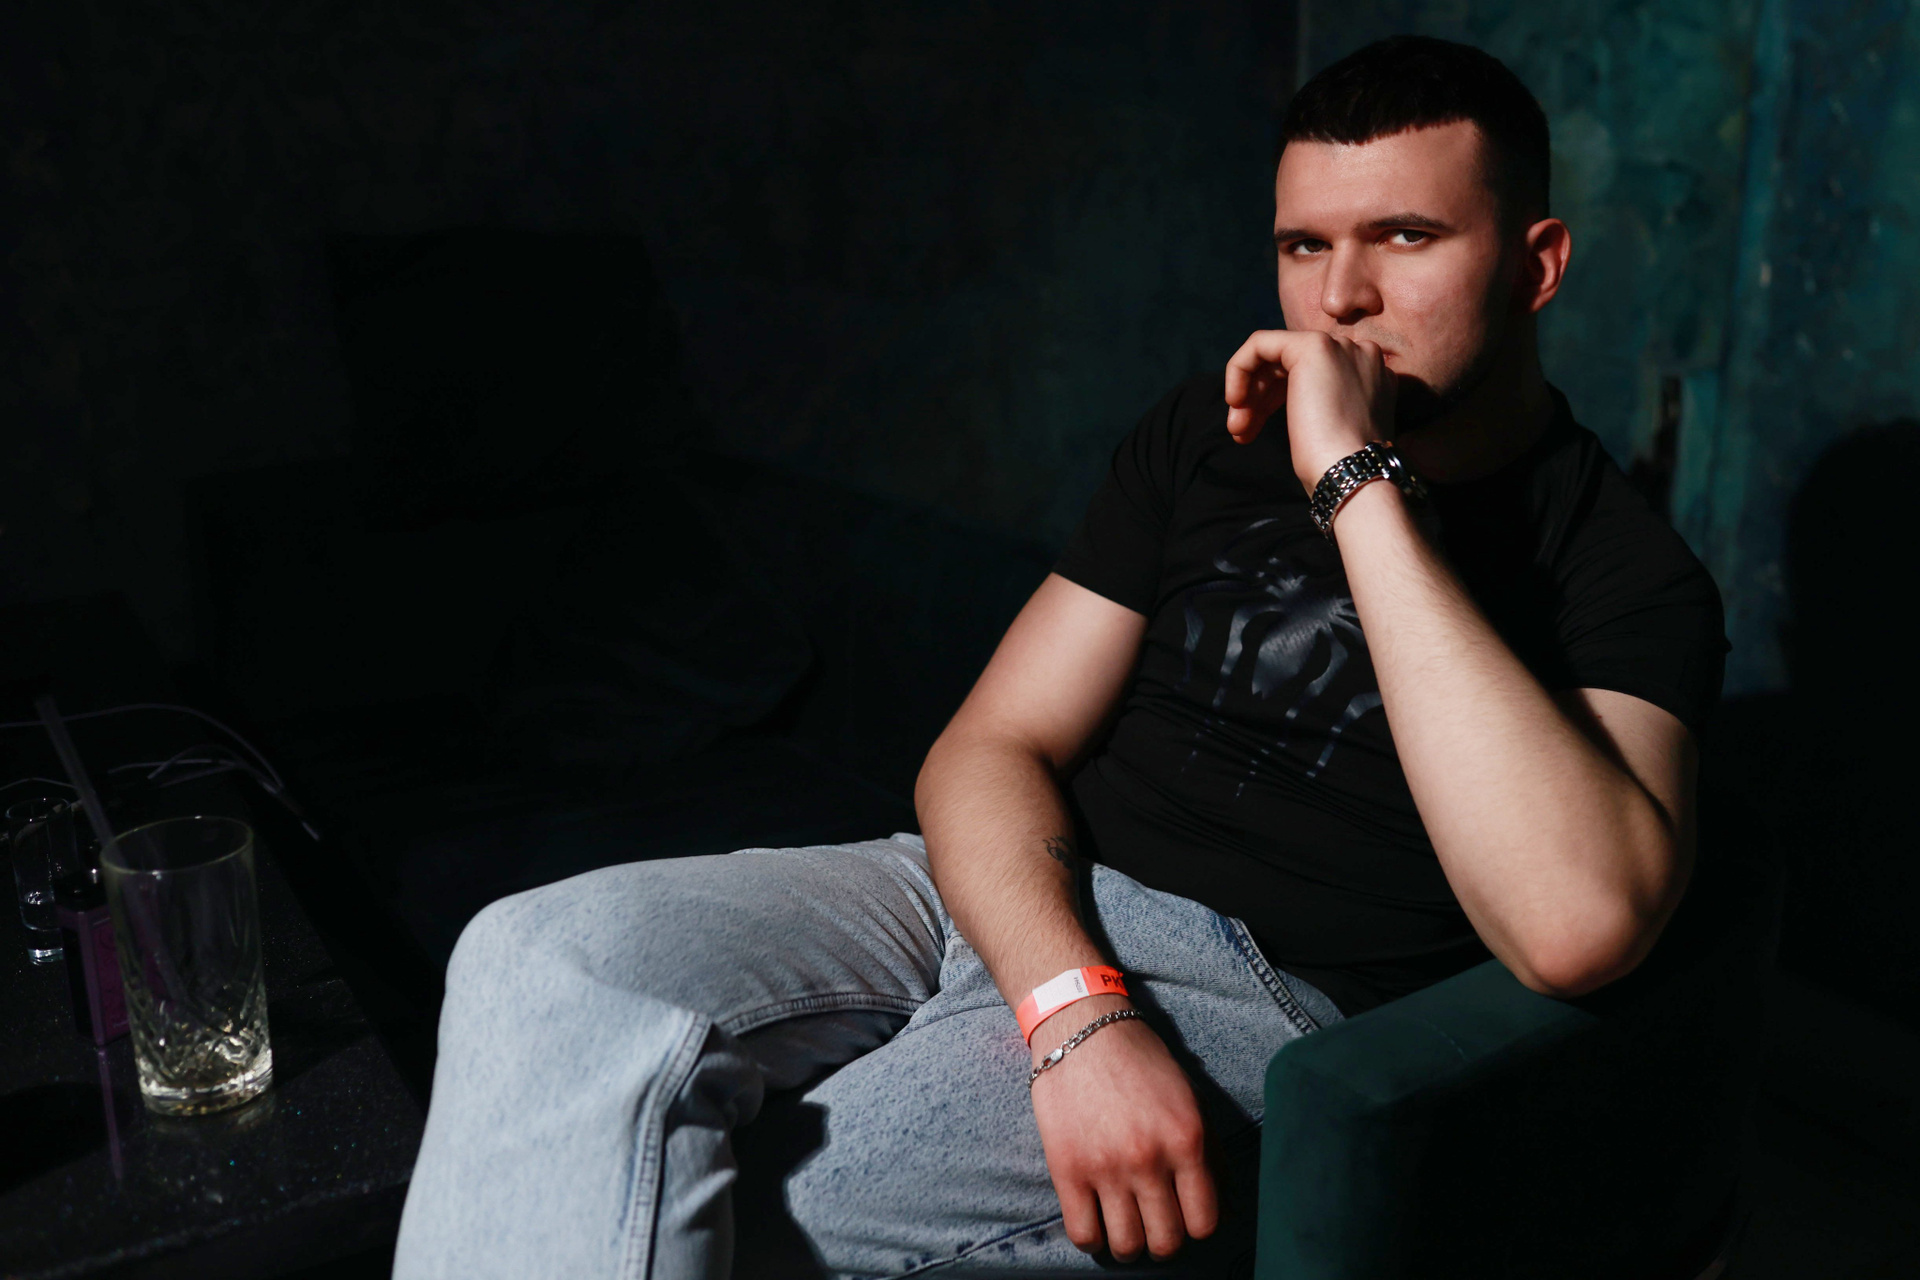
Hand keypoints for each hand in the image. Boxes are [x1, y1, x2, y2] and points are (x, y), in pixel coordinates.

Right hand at [1028, 997, 1215, 1261]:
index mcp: (1187, 1139)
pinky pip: (1083, 1234)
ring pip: (1126, 1246)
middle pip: (1167, 1243)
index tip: (1184, 1217)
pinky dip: (1093, 1239)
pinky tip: (1096, 1220)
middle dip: (1164, 1241)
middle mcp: (1149, 1158)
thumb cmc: (1141, 1061)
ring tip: (1124, 1225)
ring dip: (1128, 1244)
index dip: (1196, 1227)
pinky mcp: (1066, 1169)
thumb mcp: (1190, 1099)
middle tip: (1154, 1223)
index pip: (1205, 1222)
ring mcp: (1105, 1167)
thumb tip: (1228, 1210)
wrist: (1081, 1028)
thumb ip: (1212, 1155)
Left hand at [1223, 330, 1396, 492]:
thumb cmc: (1337, 467)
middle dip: (1260, 398)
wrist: (1350, 472)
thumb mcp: (1331, 431)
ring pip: (1275, 356)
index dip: (1276, 400)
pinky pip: (1261, 343)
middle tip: (1241, 433)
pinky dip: (1239, 368)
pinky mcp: (1313, 346)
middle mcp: (1360, 354)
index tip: (1257, 431)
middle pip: (1291, 366)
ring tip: (1237, 429)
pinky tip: (1235, 400)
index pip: (1312, 376)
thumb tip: (1285, 404)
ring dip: (1250, 392)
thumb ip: (1319, 407)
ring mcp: (1339, 347)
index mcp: (1370, 376)